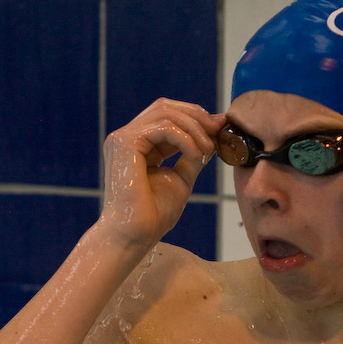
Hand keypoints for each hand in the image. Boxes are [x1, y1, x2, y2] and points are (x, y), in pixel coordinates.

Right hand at [100, 98, 225, 247]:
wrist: (135, 235)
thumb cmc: (153, 215)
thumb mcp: (180, 179)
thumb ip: (192, 156)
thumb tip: (211, 137)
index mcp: (137, 146)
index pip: (166, 116)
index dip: (195, 117)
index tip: (220, 126)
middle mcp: (126, 138)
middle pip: (164, 107)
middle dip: (196, 116)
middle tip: (218, 130)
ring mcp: (122, 138)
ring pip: (164, 113)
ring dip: (194, 127)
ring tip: (208, 148)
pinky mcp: (124, 143)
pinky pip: (162, 127)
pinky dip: (184, 137)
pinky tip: (196, 153)